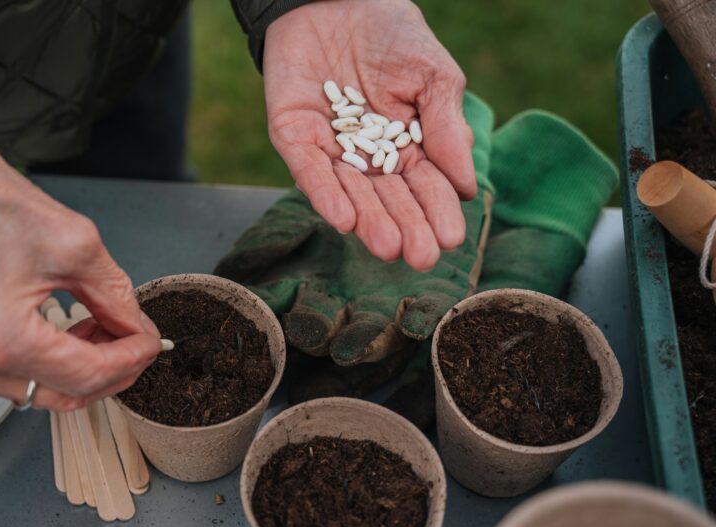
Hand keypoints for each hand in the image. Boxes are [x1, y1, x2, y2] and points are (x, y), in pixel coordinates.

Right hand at [0, 126, 160, 410]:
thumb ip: (114, 294)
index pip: (88, 375)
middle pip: (64, 395)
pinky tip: (61, 329)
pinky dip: (43, 362)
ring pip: (38, 392)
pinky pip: (9, 379)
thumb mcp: (72, 242)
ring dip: (77, 366)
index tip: (151, 341)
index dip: (130, 360)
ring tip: (97, 325)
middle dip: (109, 369)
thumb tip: (135, 328)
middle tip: (132, 336)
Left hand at [263, 0, 475, 270]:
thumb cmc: (391, 34)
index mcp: (408, 147)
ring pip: (351, 194)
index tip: (450, 239)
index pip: (425, 187)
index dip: (437, 212)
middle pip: (389, 200)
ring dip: (369, 222)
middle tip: (421, 257)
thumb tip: (466, 183)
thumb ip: (446, 125)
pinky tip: (344, 220)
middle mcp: (368, 159)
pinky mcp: (295, 138)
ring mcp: (331, 151)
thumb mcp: (432, 75)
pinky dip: (326, 195)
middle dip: (406, 228)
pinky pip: (310, 172)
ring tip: (388, 246)